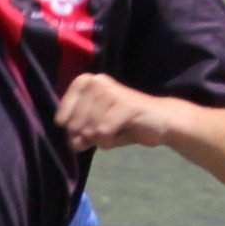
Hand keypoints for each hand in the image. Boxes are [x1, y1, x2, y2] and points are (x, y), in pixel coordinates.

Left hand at [54, 73, 170, 153]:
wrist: (160, 121)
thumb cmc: (125, 123)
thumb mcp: (97, 129)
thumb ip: (81, 135)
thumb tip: (73, 143)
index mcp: (88, 82)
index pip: (64, 109)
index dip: (67, 125)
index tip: (75, 133)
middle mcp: (98, 82)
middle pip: (75, 122)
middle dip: (83, 137)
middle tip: (96, 139)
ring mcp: (112, 92)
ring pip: (90, 128)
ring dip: (98, 140)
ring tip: (110, 136)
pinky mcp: (126, 105)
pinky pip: (104, 131)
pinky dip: (107, 141)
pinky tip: (117, 137)